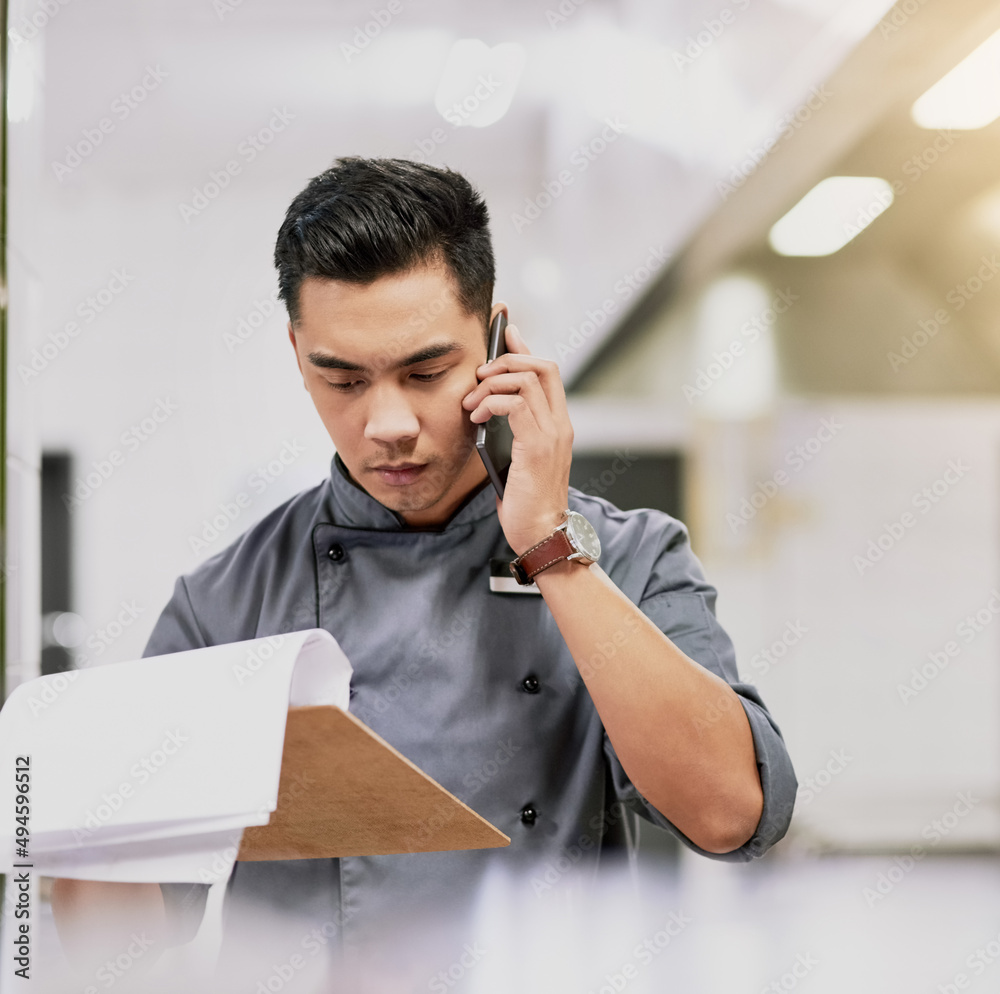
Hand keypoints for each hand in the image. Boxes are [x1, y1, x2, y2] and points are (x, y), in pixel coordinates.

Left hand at [461, 322, 573, 554]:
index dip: (525, 348)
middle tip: (480, 374)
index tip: (506, 331)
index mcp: (558, 425)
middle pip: (542, 366)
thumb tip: (487, 410)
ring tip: (472, 402)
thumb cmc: (527, 502)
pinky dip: (490, 403)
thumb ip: (512, 433)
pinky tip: (476, 417)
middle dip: (506, 360)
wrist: (542, 533)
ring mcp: (552, 434)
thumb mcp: (518, 459)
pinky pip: (514, 404)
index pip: (547, 372)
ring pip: (526, 380)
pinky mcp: (537, 446)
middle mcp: (560, 424)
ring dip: (492, 383)